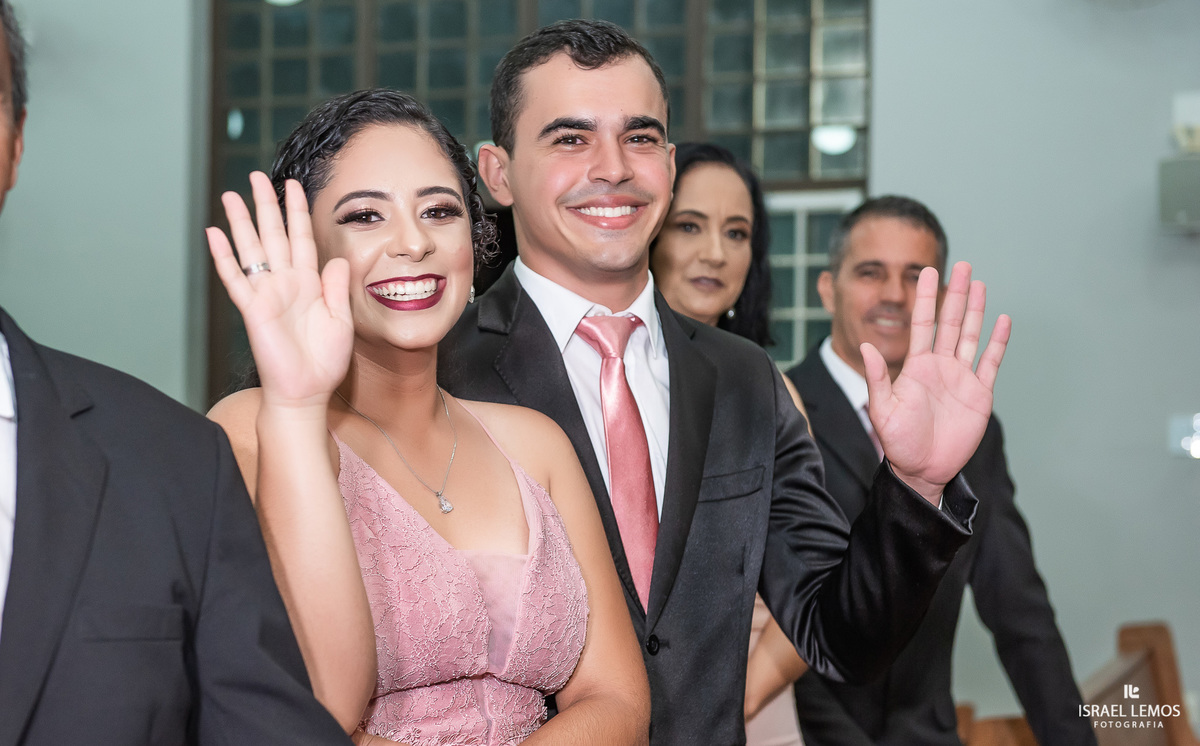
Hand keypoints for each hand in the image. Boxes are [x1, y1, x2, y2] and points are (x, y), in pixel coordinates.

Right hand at [207, 172, 352, 409]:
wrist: (306, 391)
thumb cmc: (324, 361)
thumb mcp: (341, 321)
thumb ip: (337, 289)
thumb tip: (336, 259)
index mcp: (309, 283)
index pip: (301, 238)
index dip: (296, 212)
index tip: (293, 186)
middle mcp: (285, 283)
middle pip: (273, 235)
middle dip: (265, 205)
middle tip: (256, 176)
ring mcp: (266, 294)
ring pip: (251, 250)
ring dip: (241, 222)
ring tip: (231, 195)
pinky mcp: (252, 309)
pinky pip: (235, 278)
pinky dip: (224, 257)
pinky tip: (214, 234)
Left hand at [864, 262, 1010, 502]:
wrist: (922, 469)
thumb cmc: (898, 442)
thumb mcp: (882, 409)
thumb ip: (878, 378)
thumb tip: (865, 347)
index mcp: (916, 366)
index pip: (923, 323)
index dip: (926, 297)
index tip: (927, 271)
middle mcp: (940, 366)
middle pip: (949, 322)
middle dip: (955, 294)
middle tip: (962, 265)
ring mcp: (961, 378)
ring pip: (970, 336)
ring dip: (975, 311)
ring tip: (979, 284)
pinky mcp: (979, 394)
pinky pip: (990, 363)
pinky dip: (997, 343)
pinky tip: (1003, 321)